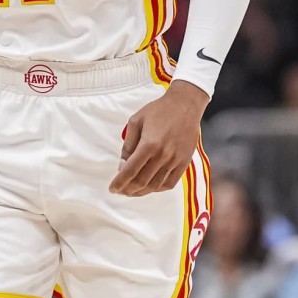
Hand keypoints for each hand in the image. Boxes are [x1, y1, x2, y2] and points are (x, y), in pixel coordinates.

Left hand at [109, 81, 207, 196]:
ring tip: (132, 191)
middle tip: (120, 190)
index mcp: (149, 144)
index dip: (119, 182)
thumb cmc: (159, 110)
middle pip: (141, 182)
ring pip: (155, 186)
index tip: (112, 188)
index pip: (130, 171)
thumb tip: (122, 165)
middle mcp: (163, 155)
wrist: (185, 105)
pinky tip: (149, 187)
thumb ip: (128, 144)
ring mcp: (175, 160)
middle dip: (127, 190)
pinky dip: (157, 189)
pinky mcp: (184, 162)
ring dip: (141, 192)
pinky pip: (169, 183)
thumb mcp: (136, 121)